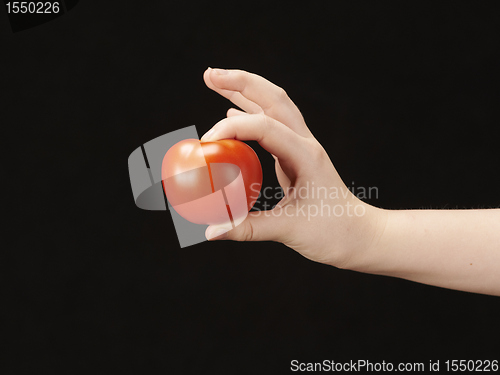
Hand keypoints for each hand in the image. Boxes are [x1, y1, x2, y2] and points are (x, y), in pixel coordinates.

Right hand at [201, 67, 385, 267]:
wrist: (360, 235)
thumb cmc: (334, 232)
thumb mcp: (290, 230)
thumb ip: (247, 228)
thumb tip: (210, 231)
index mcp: (305, 156)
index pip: (264, 127)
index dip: (231, 129)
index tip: (205, 143)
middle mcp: (305, 144)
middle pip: (273, 98)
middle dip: (240, 82)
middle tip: (209, 74)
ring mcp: (302, 147)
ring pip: (273, 106)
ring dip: (244, 90)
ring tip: (215, 80)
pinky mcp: (296, 155)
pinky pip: (271, 126)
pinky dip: (249, 113)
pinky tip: (232, 109)